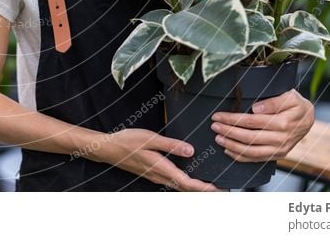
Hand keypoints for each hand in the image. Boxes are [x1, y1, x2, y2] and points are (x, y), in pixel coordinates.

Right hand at [91, 128, 224, 190]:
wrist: (108, 148)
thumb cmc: (127, 141)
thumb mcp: (150, 138)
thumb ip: (171, 145)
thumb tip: (190, 151)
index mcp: (161, 168)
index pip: (187, 182)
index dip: (204, 188)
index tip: (218, 189)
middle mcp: (159, 176)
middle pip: (185, 188)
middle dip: (203, 190)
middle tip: (220, 189)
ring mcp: (155, 176)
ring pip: (179, 186)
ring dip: (194, 187)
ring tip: (208, 185)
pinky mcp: (152, 173)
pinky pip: (172, 181)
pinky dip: (184, 182)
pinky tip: (188, 176)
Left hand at [209, 89, 313, 161]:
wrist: (309, 118)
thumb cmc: (296, 104)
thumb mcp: (290, 96)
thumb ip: (274, 101)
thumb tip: (256, 108)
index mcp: (283, 122)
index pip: (252, 121)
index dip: (233, 119)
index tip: (218, 115)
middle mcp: (281, 138)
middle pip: (249, 137)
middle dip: (228, 132)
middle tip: (214, 126)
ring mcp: (280, 149)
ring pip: (251, 150)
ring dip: (232, 145)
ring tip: (218, 138)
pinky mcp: (278, 155)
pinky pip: (257, 159)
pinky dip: (241, 157)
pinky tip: (228, 151)